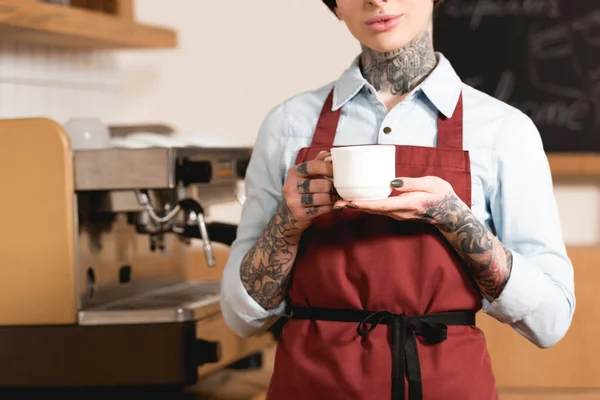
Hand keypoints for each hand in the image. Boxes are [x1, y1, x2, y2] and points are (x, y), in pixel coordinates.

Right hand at [282, 151, 338, 231]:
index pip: (312, 166)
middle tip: (342, 187)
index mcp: (294, 172)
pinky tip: (333, 205)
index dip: (328, 168)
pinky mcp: (299, 214)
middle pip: (318, 184)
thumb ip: (319, 162)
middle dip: (332, 186)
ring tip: (339, 196)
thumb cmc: (303, 189)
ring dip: (332, 197)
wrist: (290, 212)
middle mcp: (291, 186)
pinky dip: (329, 207)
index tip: (338, 171)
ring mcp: (294, 201)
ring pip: (320, 198)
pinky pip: (319, 210)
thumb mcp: (308, 174)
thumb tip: (332, 153)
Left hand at [333, 176, 467, 229]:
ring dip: (357, 206)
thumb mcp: (430, 184)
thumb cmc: (442, 196)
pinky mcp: (396, 212)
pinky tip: (357, 199)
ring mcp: (396, 214)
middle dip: (353, 206)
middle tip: (335, 202)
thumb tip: (391, 182)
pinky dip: (365, 204)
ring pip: (373, 210)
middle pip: (371, 210)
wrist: (450, 213)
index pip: (379, 205)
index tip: (347, 202)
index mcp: (405, 205)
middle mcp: (398, 212)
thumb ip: (411, 183)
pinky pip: (378, 209)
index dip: (362, 204)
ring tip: (340, 200)